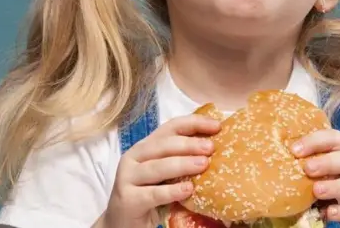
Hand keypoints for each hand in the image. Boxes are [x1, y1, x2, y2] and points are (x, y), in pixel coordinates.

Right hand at [104, 114, 220, 227]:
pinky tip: (188, 190)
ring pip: (157, 167)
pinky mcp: (128, 199)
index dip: (194, 123)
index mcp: (146, 146)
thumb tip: (215, 152)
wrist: (122, 222)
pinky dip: (171, 191)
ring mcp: (128, 177)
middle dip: (189, 144)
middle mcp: (134, 157)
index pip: (171, 127)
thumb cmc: (149, 194)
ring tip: (203, 164)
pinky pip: (153, 193)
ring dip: (182, 164)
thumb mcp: (165, 174)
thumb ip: (181, 161)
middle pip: (163, 145)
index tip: (217, 126)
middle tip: (210, 148)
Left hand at [291, 129, 339, 227]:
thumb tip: (287, 163)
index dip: (315, 141)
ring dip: (336, 187)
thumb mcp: (333, 175)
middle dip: (327, 162)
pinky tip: (331, 213)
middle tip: (308, 169)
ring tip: (317, 191)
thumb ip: (319, 168)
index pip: (335, 138)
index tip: (294, 150)